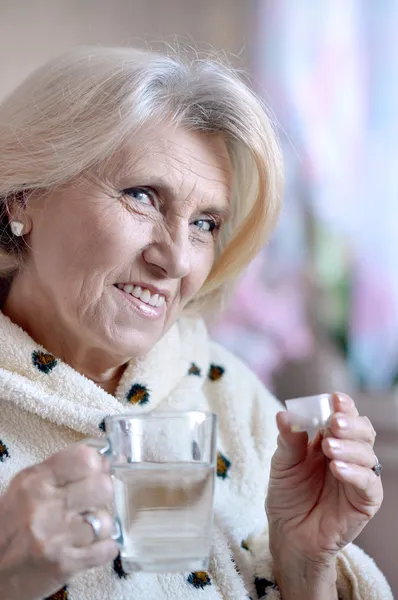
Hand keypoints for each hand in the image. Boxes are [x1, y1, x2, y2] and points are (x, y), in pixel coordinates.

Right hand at [0, 444, 117, 599]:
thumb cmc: (10, 528)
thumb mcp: (25, 491)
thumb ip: (59, 473)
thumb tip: (102, 462)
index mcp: (34, 481)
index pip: (84, 458)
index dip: (97, 464)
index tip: (97, 471)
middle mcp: (44, 506)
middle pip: (103, 487)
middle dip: (102, 494)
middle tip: (91, 502)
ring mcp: (55, 537)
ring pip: (106, 521)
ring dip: (101, 527)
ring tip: (85, 530)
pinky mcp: (64, 565)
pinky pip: (107, 550)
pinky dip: (104, 550)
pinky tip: (89, 548)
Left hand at [267, 392, 382, 566]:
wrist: (288, 534)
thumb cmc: (287, 495)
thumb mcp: (282, 464)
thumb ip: (288, 441)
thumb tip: (284, 414)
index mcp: (329, 439)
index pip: (343, 416)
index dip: (343, 405)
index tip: (335, 398)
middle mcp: (348, 454)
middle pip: (362, 430)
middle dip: (349, 423)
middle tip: (334, 423)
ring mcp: (358, 476)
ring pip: (367, 453)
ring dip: (349, 447)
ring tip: (329, 448)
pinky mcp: (365, 500)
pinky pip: (368, 482)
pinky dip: (354, 473)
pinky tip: (337, 468)